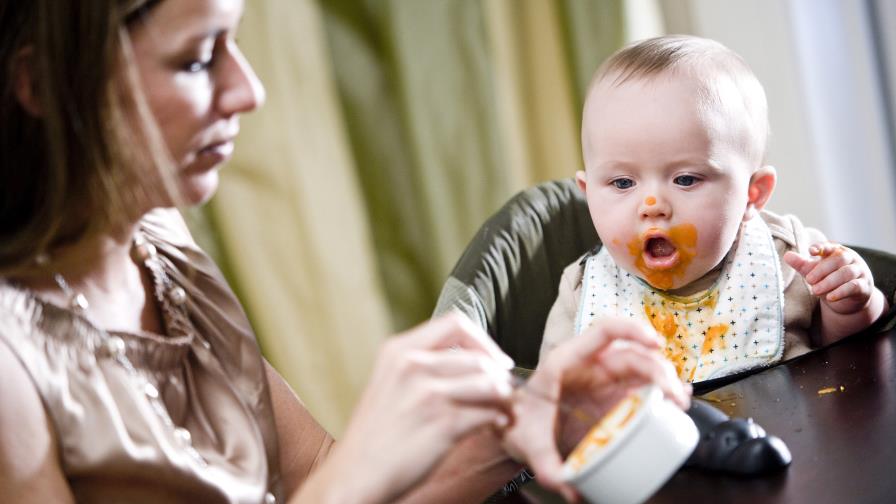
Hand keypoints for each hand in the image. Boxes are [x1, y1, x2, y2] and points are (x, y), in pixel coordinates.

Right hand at [321, 313, 514, 503]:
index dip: (482, 340)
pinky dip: (497, 418)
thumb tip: (470, 359)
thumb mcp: (389, 381)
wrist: (356, 475)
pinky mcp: (442, 424)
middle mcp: (412, 365)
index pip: (455, 323)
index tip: (492, 360)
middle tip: (505, 390)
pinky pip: (487, 413)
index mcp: (398, 350)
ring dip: (503, 397)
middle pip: (478, 357)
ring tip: (503, 407)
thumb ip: (421, 364)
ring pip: (489, 383)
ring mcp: (427, 394)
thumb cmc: (376, 434)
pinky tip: (494, 425)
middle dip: (499, 375)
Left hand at [501, 317, 690, 501]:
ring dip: (665, 379)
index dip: (633, 330)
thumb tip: (572, 491)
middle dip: (659, 369)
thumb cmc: (520, 425)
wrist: (515, 428)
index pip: (604, 330)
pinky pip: (641, 384)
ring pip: (642, 366)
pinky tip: (674, 401)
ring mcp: (602, 378)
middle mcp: (589, 364)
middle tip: (674, 396)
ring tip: (679, 400)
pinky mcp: (611, 393)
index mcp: (567, 361)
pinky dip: (661, 389)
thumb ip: (547, 467)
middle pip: (632, 353)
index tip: (656, 343)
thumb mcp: (530, 446)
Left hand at [783, 243, 874, 313]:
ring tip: (815, 290)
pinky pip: (854, 286)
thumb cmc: (829, 280)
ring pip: (846, 273)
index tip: (810, 251)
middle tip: (809, 280)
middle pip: (839, 259)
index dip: (821, 247)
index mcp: (837, 252)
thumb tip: (787, 255)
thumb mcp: (813, 272)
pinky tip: (830, 297)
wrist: (847, 299)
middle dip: (822, 269)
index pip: (830, 246)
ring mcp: (859, 272)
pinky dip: (841, 291)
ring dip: (829, 282)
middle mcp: (850, 259)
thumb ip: (801, 264)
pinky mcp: (864, 286)